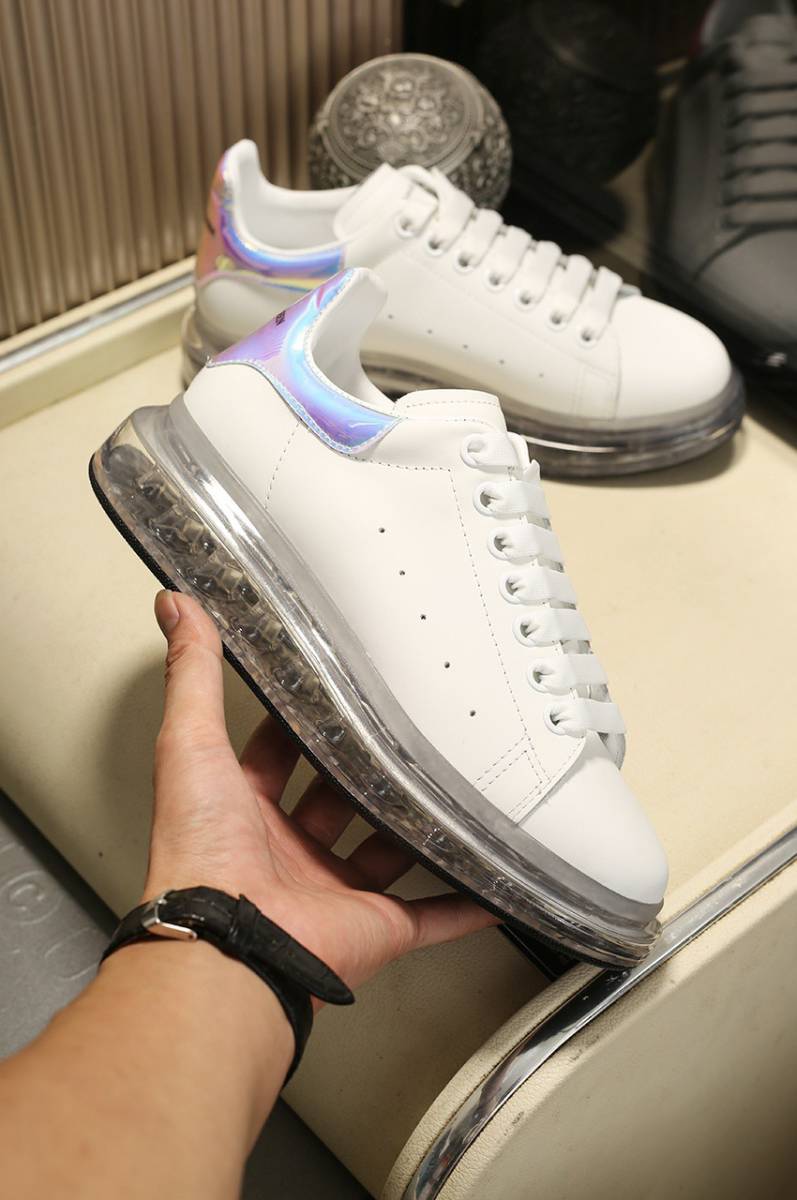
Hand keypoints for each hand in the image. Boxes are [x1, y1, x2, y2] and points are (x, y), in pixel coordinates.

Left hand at [146, 590, 496, 993]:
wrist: (230, 945)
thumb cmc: (201, 853)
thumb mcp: (191, 743)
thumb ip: (193, 675)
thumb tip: (175, 607)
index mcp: (244, 814)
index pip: (274, 758)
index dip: (297, 724)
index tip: (326, 691)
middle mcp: (288, 854)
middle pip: (336, 803)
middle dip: (363, 771)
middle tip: (399, 728)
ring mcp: (335, 892)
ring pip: (387, 853)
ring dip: (415, 827)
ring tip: (449, 787)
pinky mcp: (376, 927)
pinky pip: (431, 916)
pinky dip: (464, 905)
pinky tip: (487, 882)